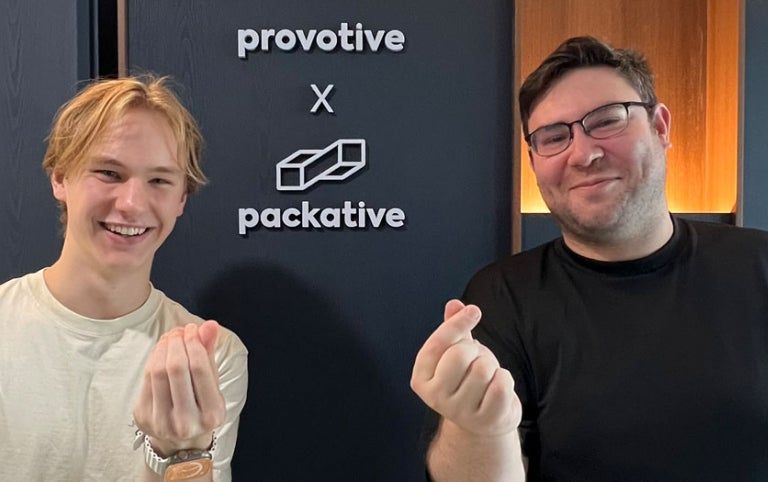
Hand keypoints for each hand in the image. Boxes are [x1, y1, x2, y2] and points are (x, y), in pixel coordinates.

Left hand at [134, 320, 225, 455]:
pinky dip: (153, 358)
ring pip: (157, 371)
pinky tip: (160, 350)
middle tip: (180, 330)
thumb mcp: (213, 385)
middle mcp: (186, 422)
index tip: (193, 329)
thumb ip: (210, 355)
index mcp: (211, 414)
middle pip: (176, 368)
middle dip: (177, 342)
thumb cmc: (201, 408)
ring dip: (163, 347)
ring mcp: (162, 421)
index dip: (194, 342)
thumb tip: (210, 326)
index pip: (200, 368)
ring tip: (171, 337)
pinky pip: (146, 378)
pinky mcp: (143, 417)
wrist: (181, 442)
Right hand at [411, 300, 520, 436]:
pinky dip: (505, 379)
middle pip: (460, 354)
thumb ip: (454, 329)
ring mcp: (460, 412)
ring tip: (486, 376)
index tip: (474, 310)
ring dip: (491, 366)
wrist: (482, 422)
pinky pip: (501, 386)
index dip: (457, 323)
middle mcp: (436, 398)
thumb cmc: (467, 379)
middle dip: (475, 349)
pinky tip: (498, 387)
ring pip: (483, 369)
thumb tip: (454, 304)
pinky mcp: (485, 420)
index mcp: (421, 378)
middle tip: (476, 359)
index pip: (436, 344)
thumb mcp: (456, 353)